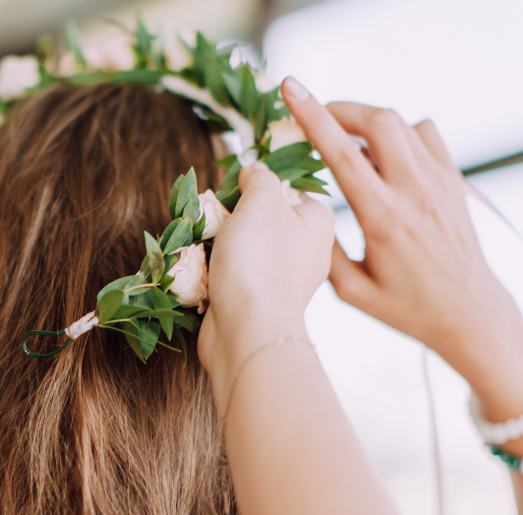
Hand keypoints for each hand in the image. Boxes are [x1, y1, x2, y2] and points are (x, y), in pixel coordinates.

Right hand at [198, 161, 333, 405]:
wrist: (248, 330)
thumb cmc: (260, 260)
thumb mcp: (261, 201)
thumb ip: (259, 177)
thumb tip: (255, 171)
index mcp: (319, 223)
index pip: (291, 190)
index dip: (261, 187)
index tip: (238, 191)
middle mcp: (308, 252)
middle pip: (264, 219)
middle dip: (234, 218)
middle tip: (219, 219)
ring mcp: (284, 281)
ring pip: (246, 249)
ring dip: (221, 246)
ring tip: (208, 248)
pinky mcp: (261, 304)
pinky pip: (235, 277)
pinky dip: (218, 274)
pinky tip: (207, 275)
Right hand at [282, 76, 522, 421]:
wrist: (468, 313)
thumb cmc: (405, 308)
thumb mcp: (349, 290)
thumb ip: (322, 247)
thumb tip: (302, 210)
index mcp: (382, 217)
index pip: (342, 153)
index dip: (312, 115)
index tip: (290, 88)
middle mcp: (414, 191)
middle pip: (378, 120)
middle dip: (340, 108)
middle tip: (316, 117)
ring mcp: (440, 182)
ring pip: (402, 123)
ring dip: (368, 122)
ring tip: (348, 141)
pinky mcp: (454, 181)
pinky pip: (426, 134)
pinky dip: (399, 133)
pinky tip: (385, 156)